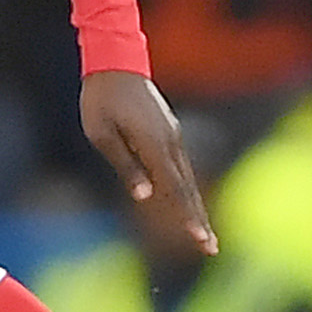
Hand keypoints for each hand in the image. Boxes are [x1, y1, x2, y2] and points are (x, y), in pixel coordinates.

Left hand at [83, 70, 216, 255]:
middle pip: (188, 187)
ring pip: (187, 177)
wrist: (115, 63)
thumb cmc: (101, 100)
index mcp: (154, 143)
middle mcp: (170, 141)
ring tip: (203, 232)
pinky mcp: (169, 131)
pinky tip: (187, 204)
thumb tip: (146, 196)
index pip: (174, 188)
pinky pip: (179, 165)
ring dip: (195, 206)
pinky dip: (186, 188)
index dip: (187, 216)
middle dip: (199, 219)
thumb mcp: (102, 135)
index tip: (199, 238)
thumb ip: (126, 165)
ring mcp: (172, 135)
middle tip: (210, 248)